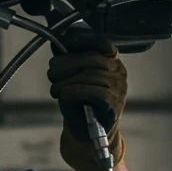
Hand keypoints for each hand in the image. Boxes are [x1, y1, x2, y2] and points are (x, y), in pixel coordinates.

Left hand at [47, 30, 127, 170]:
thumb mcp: (72, 75)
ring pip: (88, 76)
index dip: (84, 39)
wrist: (89, 130)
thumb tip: (56, 42)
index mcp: (111, 60)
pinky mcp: (114, 103)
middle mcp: (118, 71)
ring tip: (55, 89)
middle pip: (90, 58)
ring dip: (65, 82)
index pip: (101, 42)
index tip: (66, 42)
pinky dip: (73, 92)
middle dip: (65, 64)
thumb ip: (67, 58)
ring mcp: (119, 87)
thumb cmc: (80, 100)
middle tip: (52, 74)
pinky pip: (91, 92)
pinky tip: (63, 95)